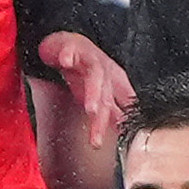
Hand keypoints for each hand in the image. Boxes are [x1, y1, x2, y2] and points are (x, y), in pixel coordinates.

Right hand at [36, 30, 132, 147]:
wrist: (72, 45)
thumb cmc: (86, 72)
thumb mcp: (101, 94)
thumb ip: (111, 112)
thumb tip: (123, 133)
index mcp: (112, 88)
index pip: (120, 109)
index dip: (122, 125)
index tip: (121, 143)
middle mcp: (105, 75)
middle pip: (106, 99)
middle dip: (101, 120)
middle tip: (96, 139)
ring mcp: (89, 61)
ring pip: (95, 77)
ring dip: (93, 92)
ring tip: (90, 107)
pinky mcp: (72, 48)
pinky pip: (70, 51)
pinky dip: (67, 56)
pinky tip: (65, 60)